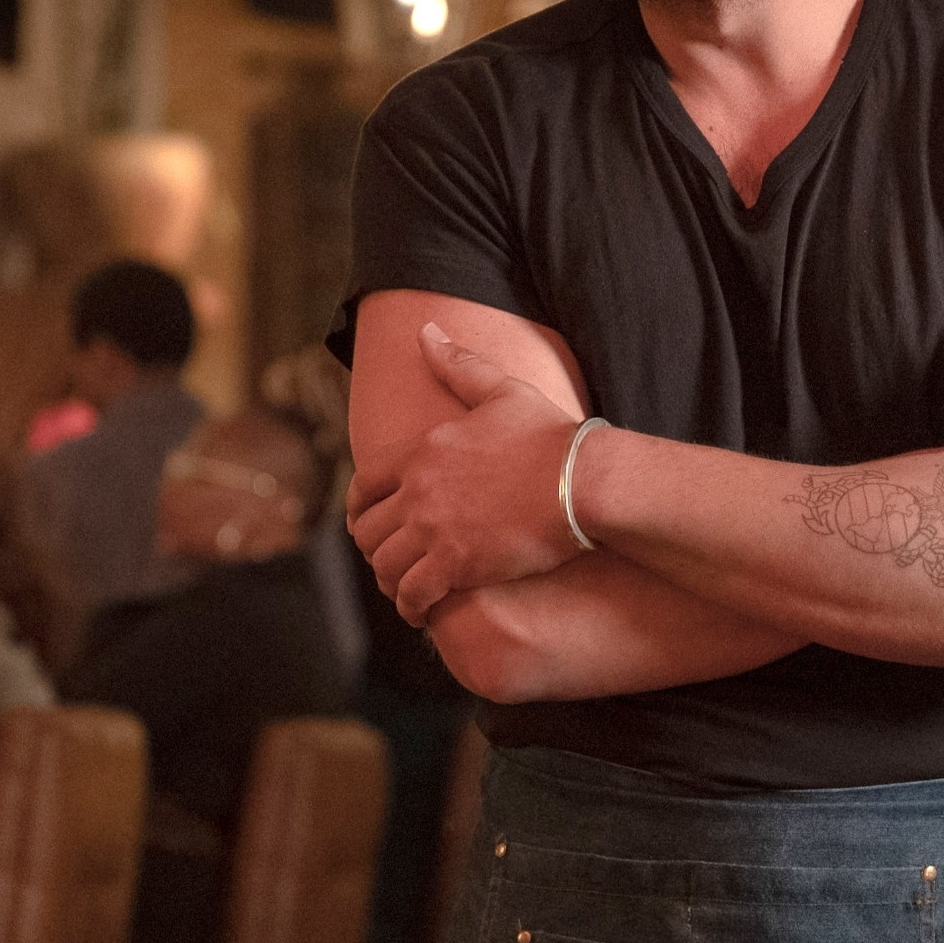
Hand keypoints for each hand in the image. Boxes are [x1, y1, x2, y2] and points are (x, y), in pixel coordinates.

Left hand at [347, 321, 583, 624]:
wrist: (583, 481)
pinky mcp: (457, 565)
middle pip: (369, 530)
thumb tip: (426, 330)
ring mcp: (434, 529)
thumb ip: (458, 365)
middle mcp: (418, 491)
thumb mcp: (501, 391)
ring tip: (404, 591)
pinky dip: (412, 606)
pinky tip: (422, 612)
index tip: (368, 525)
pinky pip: (413, 594)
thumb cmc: (549, 437)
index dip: (360, 510)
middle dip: (375, 549)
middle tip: (391, 562)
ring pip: (385, 565)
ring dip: (390, 581)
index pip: (365, 486)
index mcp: (422, 452)